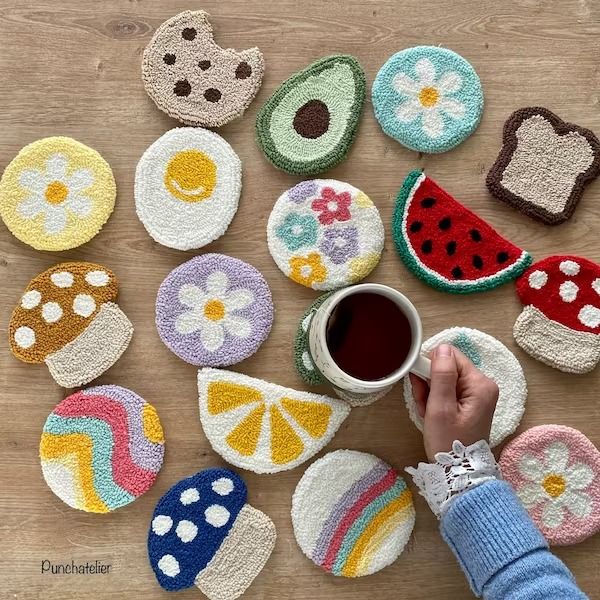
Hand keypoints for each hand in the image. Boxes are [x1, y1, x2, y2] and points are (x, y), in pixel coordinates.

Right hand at [409, 343, 498, 461]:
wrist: (458, 472)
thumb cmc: (448, 441)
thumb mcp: (440, 407)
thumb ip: (441, 375)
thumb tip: (441, 347)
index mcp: (480, 384)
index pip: (450, 356)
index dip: (431, 366)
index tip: (421, 386)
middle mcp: (483, 386)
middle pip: (447, 368)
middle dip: (430, 383)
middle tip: (424, 404)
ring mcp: (477, 395)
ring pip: (445, 380)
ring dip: (430, 394)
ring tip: (427, 413)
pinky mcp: (470, 404)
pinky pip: (448, 392)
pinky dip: (436, 401)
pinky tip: (432, 415)